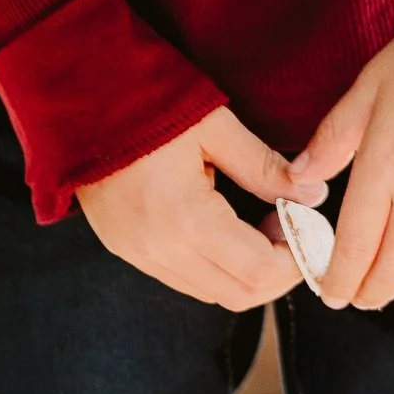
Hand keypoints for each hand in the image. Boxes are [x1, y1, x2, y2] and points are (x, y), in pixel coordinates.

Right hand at [77, 106, 327, 308]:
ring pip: (212, 293)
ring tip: (261, 223)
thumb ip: (265, 167)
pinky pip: (184, 279)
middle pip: (240, 295)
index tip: (309, 227)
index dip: (295, 258)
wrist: (78, 98)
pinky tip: (227, 228)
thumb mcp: (215, 126)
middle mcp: (160, 251)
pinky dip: (216, 268)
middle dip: (278, 272)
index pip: (260, 271)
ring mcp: (138, 256)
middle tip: (291, 227)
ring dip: (247, 273)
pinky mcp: (125, 251)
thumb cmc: (151, 103)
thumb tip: (315, 195)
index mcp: (186, 220)